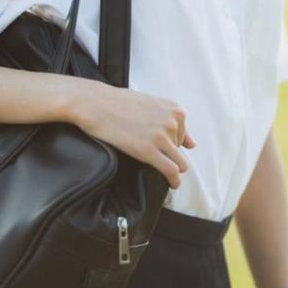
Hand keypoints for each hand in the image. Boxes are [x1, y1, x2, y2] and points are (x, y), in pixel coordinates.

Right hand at [70, 81, 196, 190]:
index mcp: (174, 109)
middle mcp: (171, 122)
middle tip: (153, 157)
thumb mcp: (151, 104)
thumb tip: (192, 144)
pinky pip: (171, 170)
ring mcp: (161, 136)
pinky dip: (174, 180)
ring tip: (167, 176)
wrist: (94, 103)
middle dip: (169, 155)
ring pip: (180, 163)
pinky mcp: (148, 150)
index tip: (160, 148)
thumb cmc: (117, 102)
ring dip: (174, 171)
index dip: (170, 143)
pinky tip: (172, 184)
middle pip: (179, 149)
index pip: (182, 135)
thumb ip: (172, 122)